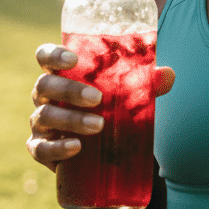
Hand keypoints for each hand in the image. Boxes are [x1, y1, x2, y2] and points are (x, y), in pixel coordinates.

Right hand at [26, 43, 174, 173]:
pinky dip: (57, 148)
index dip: (53, 55)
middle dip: (69, 90)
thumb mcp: (127, 96)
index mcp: (61, 74)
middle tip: (97, 99)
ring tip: (98, 125)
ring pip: (44, 116)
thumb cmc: (110, 111)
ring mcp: (40, 123)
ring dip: (70, 120)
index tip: (74, 59)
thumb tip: (168, 75)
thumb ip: (145, 84)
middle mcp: (45, 96)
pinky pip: (41, 149)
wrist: (101, 153)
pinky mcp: (41, 149)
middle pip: (45, 86)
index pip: (45, 56)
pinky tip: (76, 147)